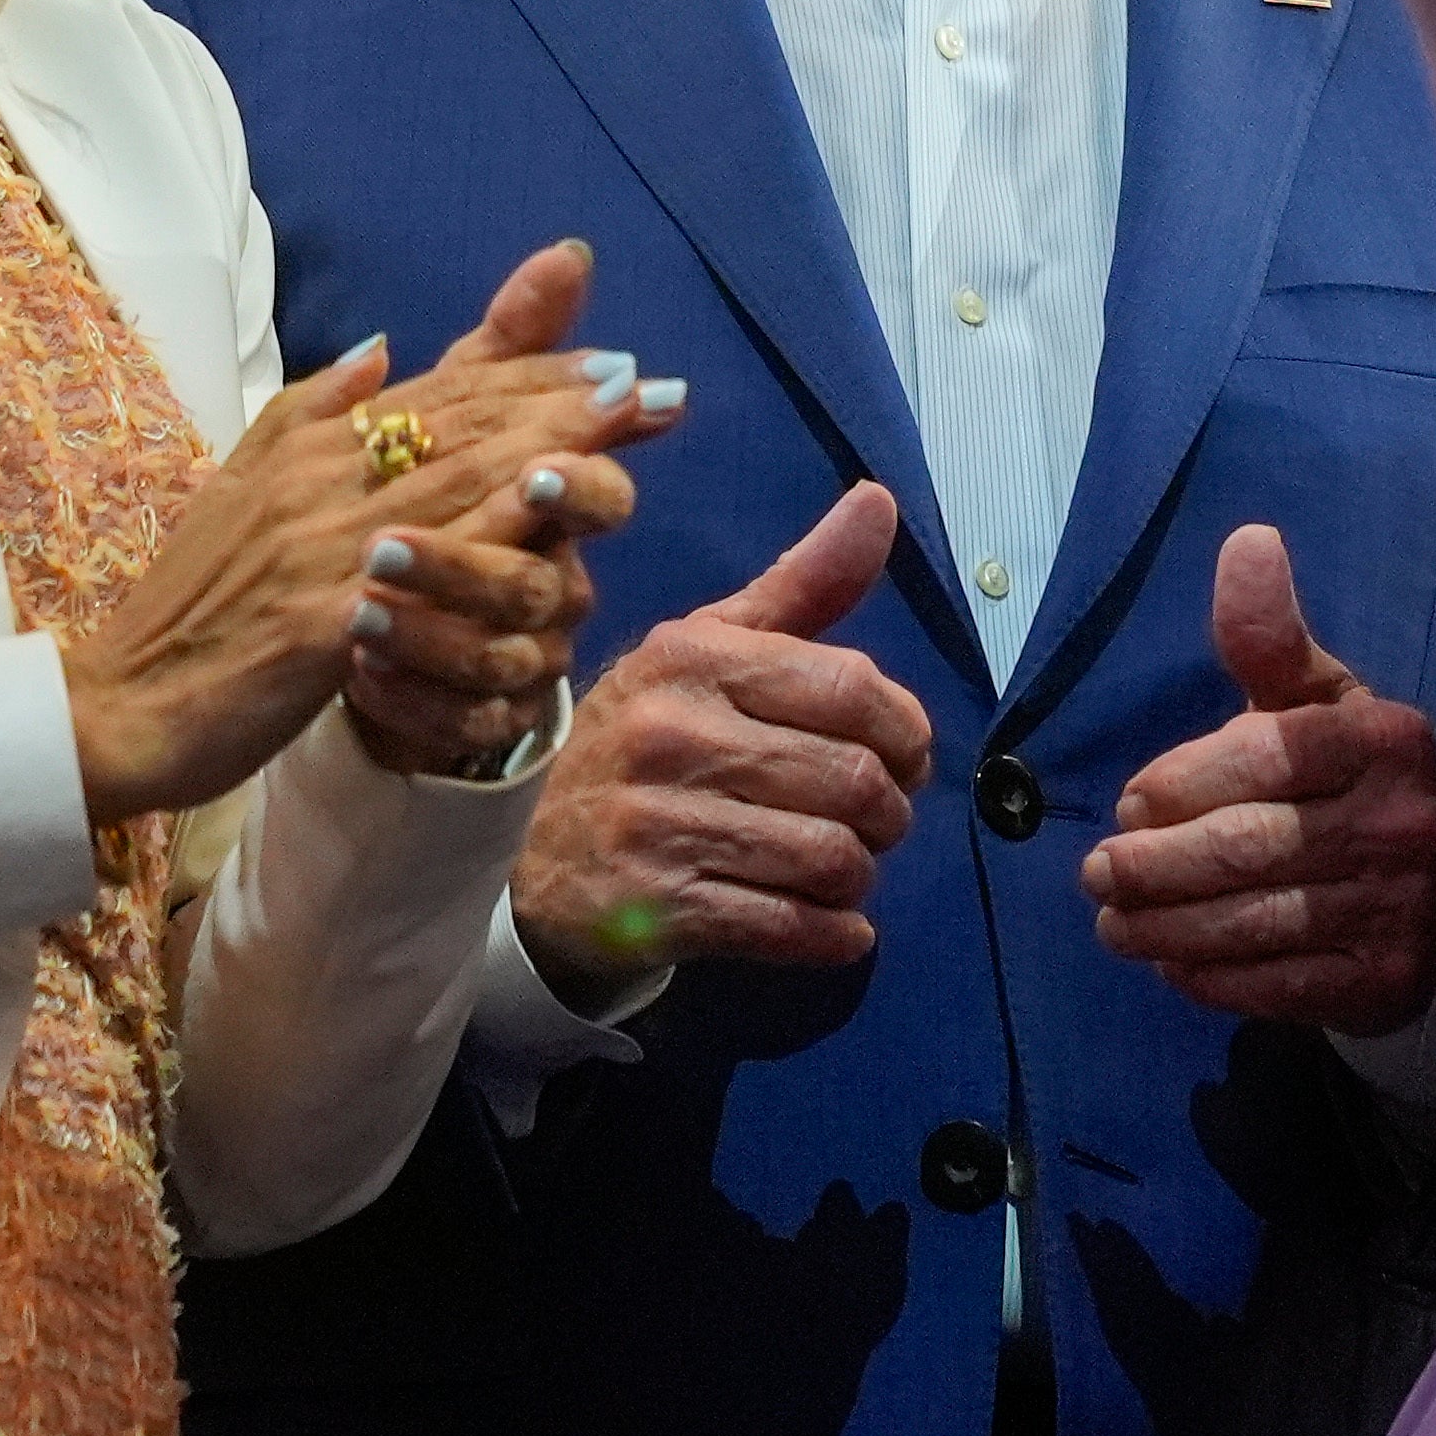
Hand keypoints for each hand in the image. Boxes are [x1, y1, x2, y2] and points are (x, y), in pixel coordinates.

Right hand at [63, 238, 677, 822]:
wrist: (118, 707)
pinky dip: (485, 537)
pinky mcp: (321, 622)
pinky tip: (548, 519)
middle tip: (645, 378)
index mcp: (304, 448)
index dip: (528, 374)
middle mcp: (316, 480)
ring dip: (547, 442)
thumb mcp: (240, 487)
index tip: (610, 359)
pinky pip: (420, 574)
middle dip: (561, 398)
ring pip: (451, 481)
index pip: (437, 397)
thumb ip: (310, 414)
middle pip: (460, 426)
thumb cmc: (191, 608)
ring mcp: (320, 548)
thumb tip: (382, 347)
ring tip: (624, 416)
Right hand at [511, 481, 930, 1011]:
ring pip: (832, 859)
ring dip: (860, 875)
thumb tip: (879, 499)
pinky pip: (789, 927)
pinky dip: (835, 935)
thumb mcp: (708, 647)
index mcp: (695, 658)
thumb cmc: (648, 737)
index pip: (854, 688)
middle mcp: (673, 734)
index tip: (903, 756)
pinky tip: (833, 925)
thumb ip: (803, 583)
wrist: (529, 851)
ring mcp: (660, 824)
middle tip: (875, 821)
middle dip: (889, 812)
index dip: (907, 731)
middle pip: (855, 782)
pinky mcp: (657, 909)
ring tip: (844, 868)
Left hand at [1080, 526, 1435, 1031]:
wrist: (1428, 895)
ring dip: (1163, 927)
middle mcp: (1403, 822)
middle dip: (1155, 863)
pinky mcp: (1388, 981)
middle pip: (1248, 846)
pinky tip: (1169, 963)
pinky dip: (1209, 977)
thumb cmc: (1339, 780)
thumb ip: (1266, 637)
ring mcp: (1401, 908)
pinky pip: (1276, 986)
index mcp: (1385, 738)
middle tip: (1096, 872)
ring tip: (1112, 920)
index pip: (1266, 756)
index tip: (1127, 802)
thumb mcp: (1311, 702)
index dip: (1183, 782)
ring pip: (1252, 921)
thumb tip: (1247, 541)